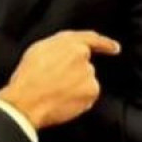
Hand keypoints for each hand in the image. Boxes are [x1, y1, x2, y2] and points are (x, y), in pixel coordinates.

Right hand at [0, 30, 120, 129]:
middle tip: (56, 82)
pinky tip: (62, 100)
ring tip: (55, 92)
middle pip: (85, 64)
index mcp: (68, 42)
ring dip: (76, 86)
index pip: (91, 39)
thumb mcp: (38, 50)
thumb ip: (59, 46)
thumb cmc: (27, 77)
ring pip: (86, 81)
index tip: (114, 48)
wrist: (27, 102)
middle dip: (75, 73)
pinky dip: (79, 99)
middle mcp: (82, 56)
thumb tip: (67, 51)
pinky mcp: (92, 92)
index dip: (105, 43)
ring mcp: (89, 75)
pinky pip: (87, 96)